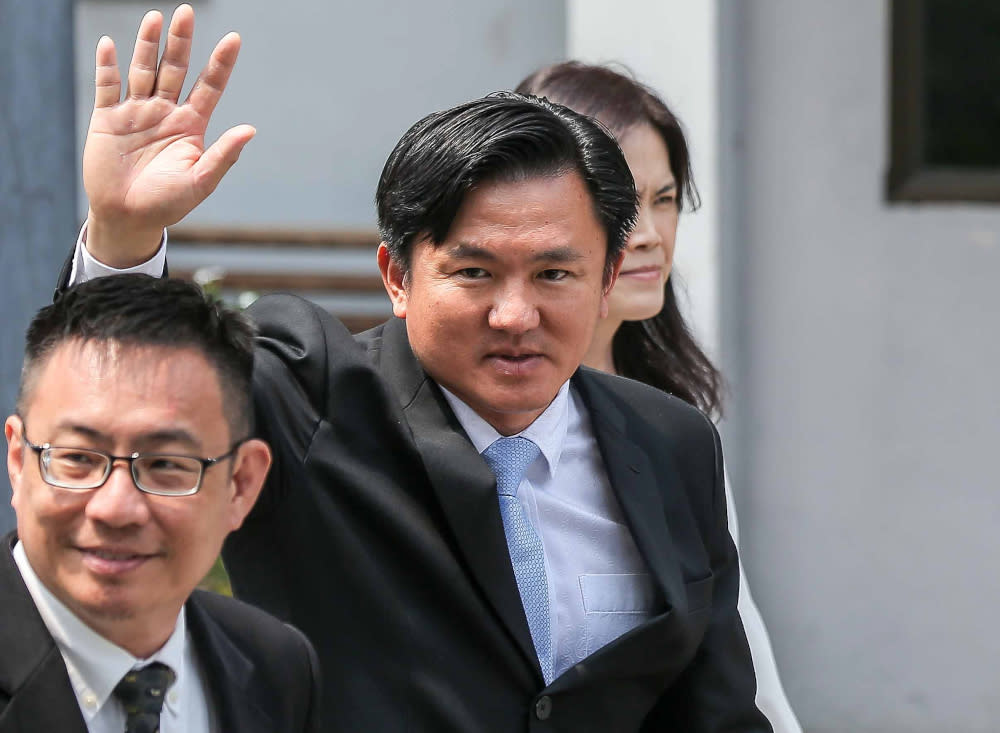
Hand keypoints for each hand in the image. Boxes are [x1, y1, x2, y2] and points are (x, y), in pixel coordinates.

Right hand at [82, 4, 254, 266]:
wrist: (128, 218)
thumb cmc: (168, 204)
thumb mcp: (200, 182)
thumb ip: (224, 156)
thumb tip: (250, 130)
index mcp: (191, 125)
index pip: (209, 86)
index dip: (221, 63)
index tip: (234, 39)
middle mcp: (165, 112)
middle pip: (175, 68)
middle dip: (181, 42)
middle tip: (186, 13)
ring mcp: (136, 112)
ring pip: (143, 70)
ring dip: (148, 45)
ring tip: (156, 18)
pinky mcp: (108, 118)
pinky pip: (108, 86)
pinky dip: (108, 65)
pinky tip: (110, 45)